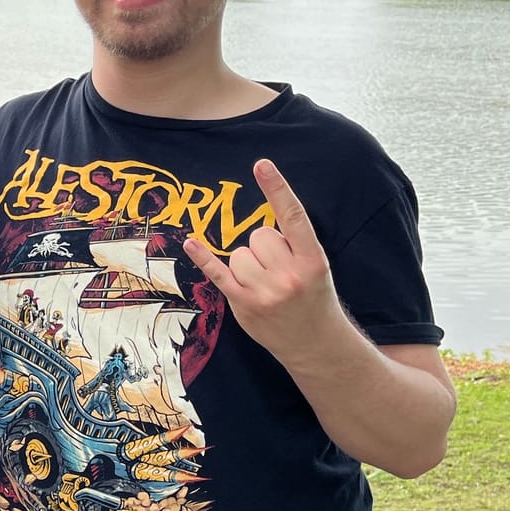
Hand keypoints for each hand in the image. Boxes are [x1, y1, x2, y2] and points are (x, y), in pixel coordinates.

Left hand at [181, 159, 344, 363]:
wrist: (317, 345)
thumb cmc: (315, 299)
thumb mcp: (317, 268)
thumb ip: (293, 245)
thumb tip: (261, 224)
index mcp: (312, 260)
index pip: (293, 217)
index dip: (277, 189)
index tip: (261, 165)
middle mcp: (289, 275)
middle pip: (259, 235)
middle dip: (264, 247)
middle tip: (278, 270)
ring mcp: (265, 291)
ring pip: (239, 254)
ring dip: (247, 264)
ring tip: (266, 284)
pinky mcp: (244, 304)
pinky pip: (218, 273)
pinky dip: (204, 257)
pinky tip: (192, 243)